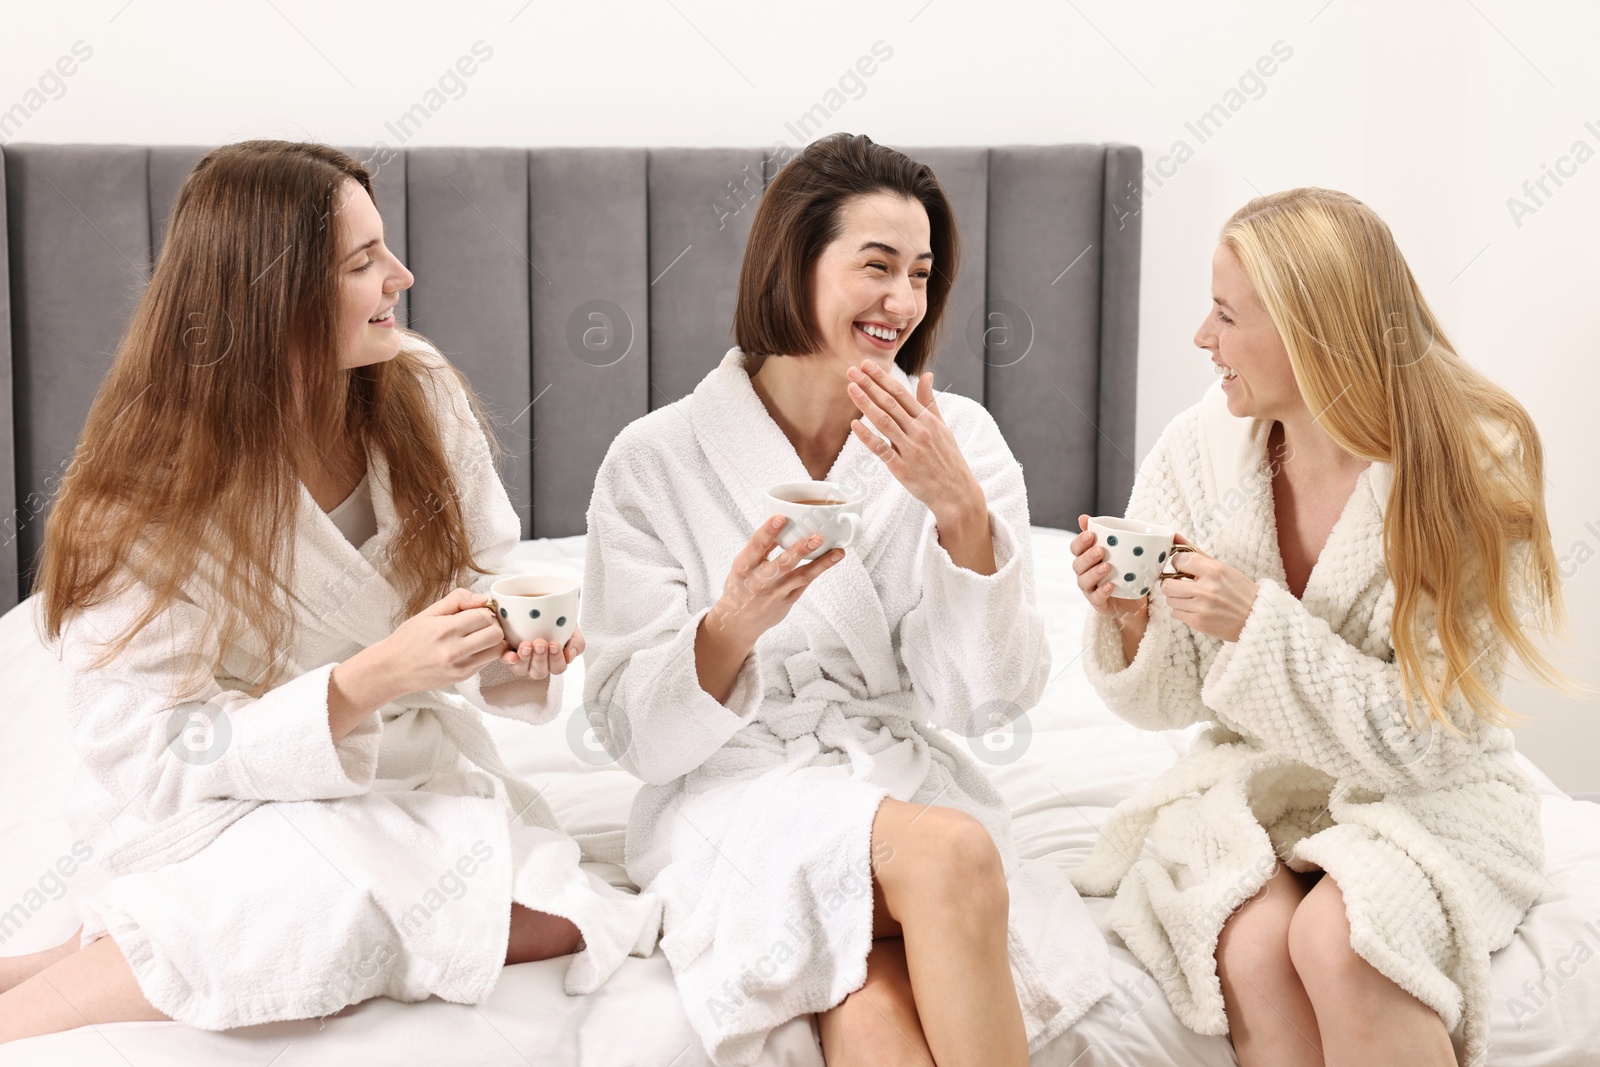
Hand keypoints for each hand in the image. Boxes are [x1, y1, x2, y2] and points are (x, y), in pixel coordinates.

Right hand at [379, 588, 506, 692]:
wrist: (392, 670)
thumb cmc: (409, 639)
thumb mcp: (428, 613)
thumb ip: (457, 600)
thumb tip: (483, 598)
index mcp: (444, 629)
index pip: (484, 616)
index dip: (485, 610)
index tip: (477, 611)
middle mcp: (453, 650)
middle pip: (496, 634)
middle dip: (493, 625)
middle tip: (481, 623)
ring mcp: (459, 667)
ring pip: (497, 650)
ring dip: (493, 640)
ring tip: (478, 636)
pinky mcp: (462, 677)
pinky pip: (487, 662)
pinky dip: (485, 653)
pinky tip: (471, 648)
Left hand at [500, 625, 584, 680]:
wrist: (538, 603)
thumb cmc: (557, 620)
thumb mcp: (571, 628)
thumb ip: (576, 643)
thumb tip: (569, 657)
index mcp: (554, 660)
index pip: (557, 668)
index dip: (556, 659)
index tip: (554, 644)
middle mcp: (537, 664)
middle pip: (540, 672)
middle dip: (540, 658)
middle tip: (540, 643)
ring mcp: (521, 661)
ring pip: (522, 670)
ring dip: (525, 659)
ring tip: (526, 645)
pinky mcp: (506, 652)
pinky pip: (505, 660)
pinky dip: (508, 659)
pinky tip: (512, 655)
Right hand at [706, 515, 845, 648]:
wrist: (738, 622)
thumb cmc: (741, 587)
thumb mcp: (742, 566)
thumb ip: (761, 548)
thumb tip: (781, 525)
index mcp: (744, 568)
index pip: (756, 546)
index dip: (768, 532)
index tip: (780, 518)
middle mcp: (759, 581)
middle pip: (782, 564)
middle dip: (800, 550)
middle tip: (816, 538)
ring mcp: (775, 593)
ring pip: (801, 576)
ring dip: (821, 563)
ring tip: (837, 552)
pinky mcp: (788, 600)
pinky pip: (805, 583)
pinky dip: (819, 570)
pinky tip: (832, 559)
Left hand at [846, 361, 985, 528]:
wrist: (956, 492)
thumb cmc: (948, 458)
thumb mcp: (943, 426)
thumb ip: (929, 401)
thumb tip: (927, 375)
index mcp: (928, 420)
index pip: (900, 393)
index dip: (882, 377)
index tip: (866, 364)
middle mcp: (919, 431)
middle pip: (889, 403)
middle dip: (869, 384)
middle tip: (852, 370)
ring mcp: (910, 449)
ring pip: (883, 422)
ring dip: (865, 403)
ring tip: (851, 388)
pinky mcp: (901, 468)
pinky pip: (881, 449)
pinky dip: (867, 437)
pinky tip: (854, 425)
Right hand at [1070, 515, 1149, 625]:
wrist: (1136, 597)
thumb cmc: (1123, 570)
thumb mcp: (1118, 550)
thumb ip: (1104, 534)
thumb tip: (1083, 517)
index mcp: (1086, 559)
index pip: (1075, 549)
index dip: (1080, 541)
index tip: (1091, 534)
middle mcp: (1085, 574)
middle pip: (1077, 565)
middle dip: (1087, 557)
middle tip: (1101, 550)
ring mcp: (1090, 590)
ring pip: (1084, 582)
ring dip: (1094, 573)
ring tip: (1107, 567)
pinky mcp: (1099, 603)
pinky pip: (1096, 599)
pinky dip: (1102, 592)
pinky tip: (1110, 586)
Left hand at [1159, 544, 1258, 641]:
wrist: (1257, 617)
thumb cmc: (1240, 591)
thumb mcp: (1223, 568)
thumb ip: (1196, 553)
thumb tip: (1175, 537)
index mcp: (1214, 570)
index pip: (1178, 560)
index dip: (1179, 563)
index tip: (1184, 567)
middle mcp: (1206, 589)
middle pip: (1167, 584)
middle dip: (1172, 583)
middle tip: (1181, 584)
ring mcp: (1201, 607)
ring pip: (1170, 599)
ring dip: (1178, 598)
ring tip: (1192, 597)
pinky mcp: (1199, 622)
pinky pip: (1176, 613)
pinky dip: (1183, 610)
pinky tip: (1196, 608)